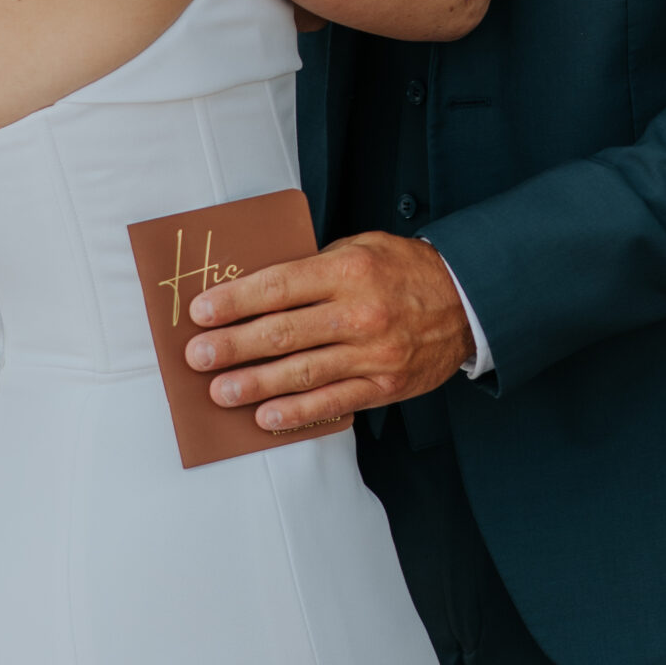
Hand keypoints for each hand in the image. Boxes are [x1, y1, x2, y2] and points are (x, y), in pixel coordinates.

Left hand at [182, 231, 472, 430]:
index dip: (235, 301)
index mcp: (349, 270)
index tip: (201, 312)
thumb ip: (315, 266)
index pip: (279, 285)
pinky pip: (333, 402)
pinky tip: (265, 417)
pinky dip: (297, 412)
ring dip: (255, 384)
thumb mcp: (362, 248)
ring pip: (302, 372)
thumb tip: (256, 290)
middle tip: (197, 356)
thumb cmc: (405, 271)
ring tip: (220, 391)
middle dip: (233, 346)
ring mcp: (372, 353)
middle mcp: (359, 312)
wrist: (467, 303)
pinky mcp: (383, 385)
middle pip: (283, 332)